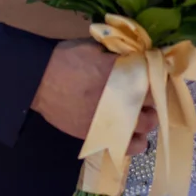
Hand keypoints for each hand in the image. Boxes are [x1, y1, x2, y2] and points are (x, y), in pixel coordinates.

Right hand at [32, 40, 156, 154]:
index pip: (154, 82)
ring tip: (141, 117)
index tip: (154, 79)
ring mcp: (111, 121)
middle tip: (146, 98)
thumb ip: (118, 56)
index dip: (157, 80)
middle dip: (153, 102)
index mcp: (122, 76)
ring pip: (144, 128)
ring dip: (147, 122)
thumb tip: (135, 58)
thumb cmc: (67, 59)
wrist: (39, 80)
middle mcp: (121, 100)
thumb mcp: (96, 48)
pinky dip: (133, 143)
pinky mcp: (99, 137)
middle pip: (152, 106)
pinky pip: (125, 146)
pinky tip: (133, 137)